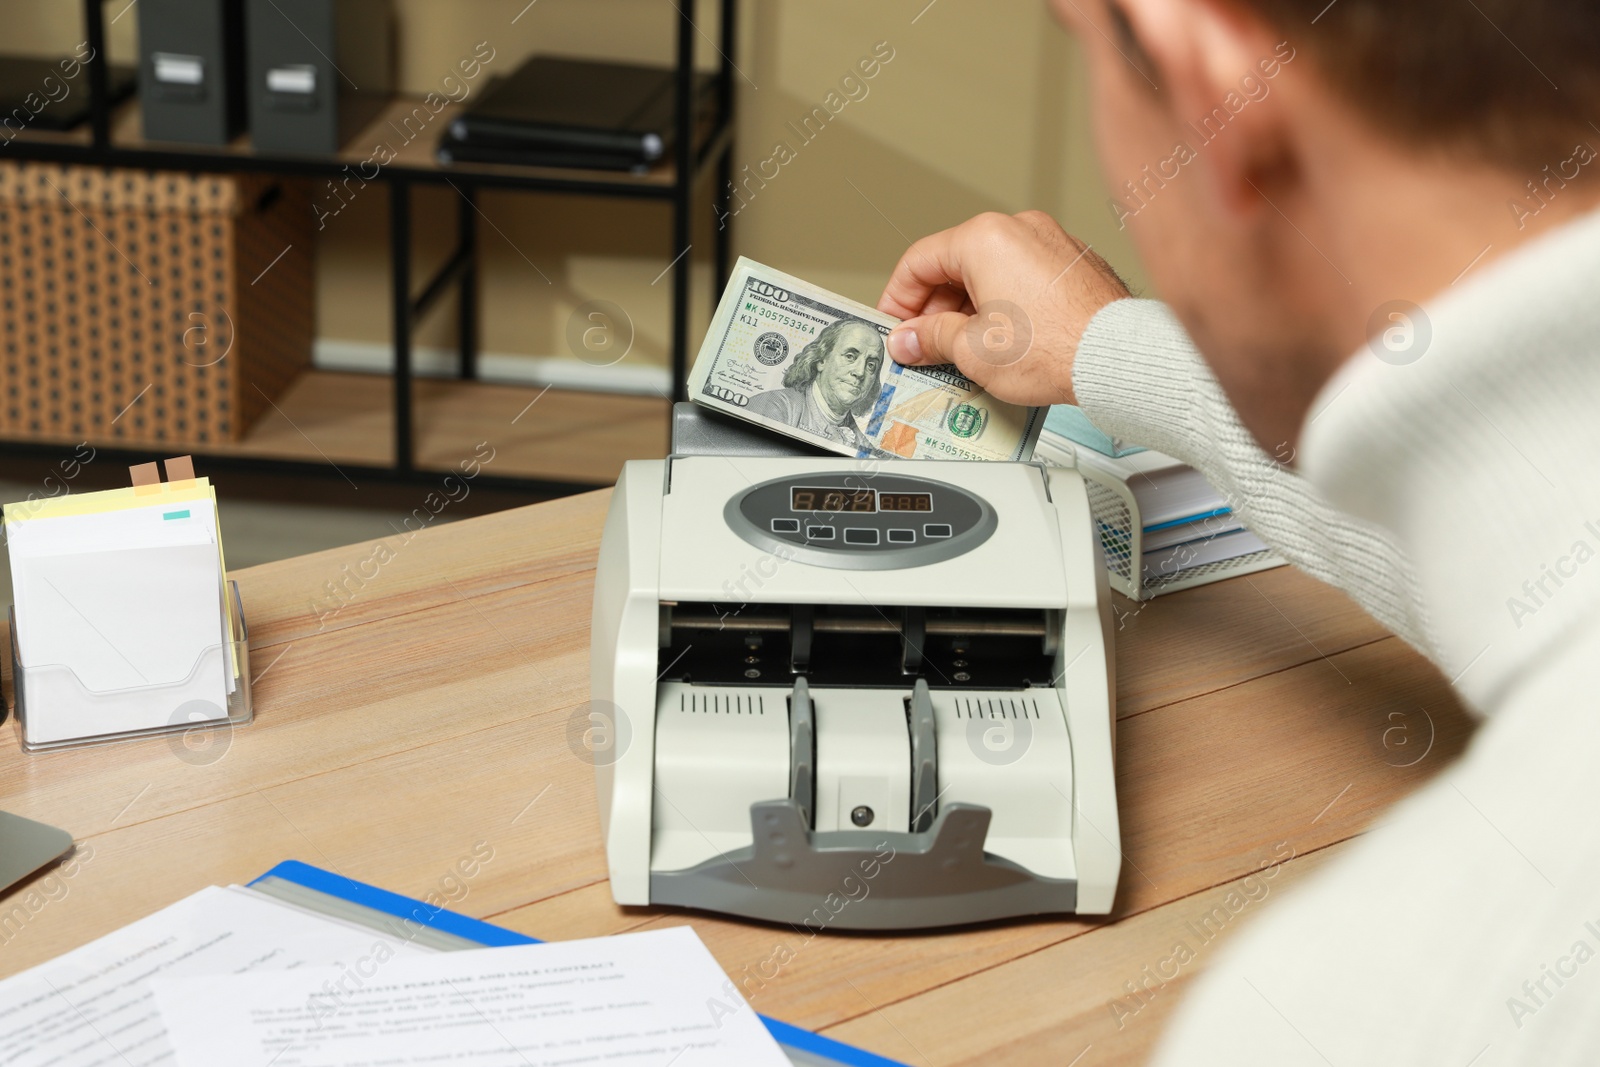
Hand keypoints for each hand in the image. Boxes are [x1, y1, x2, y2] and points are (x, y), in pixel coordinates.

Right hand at [877, 211, 1131, 405]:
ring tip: (964, 350)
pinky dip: (1005, 303)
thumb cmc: (1055, 349)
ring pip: (991, 270)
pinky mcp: (1073, 262)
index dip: (898, 300)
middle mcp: (1019, 229)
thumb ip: (929, 338)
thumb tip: (907, 339)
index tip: (896, 328)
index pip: (919, 261)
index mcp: (984, 238)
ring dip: (969, 307)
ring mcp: (1051, 242)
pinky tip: (1003, 340)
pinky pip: (1023, 277)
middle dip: (935, 309)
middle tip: (925, 346)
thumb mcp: (971, 351)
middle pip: (955, 263)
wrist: (1116, 357)